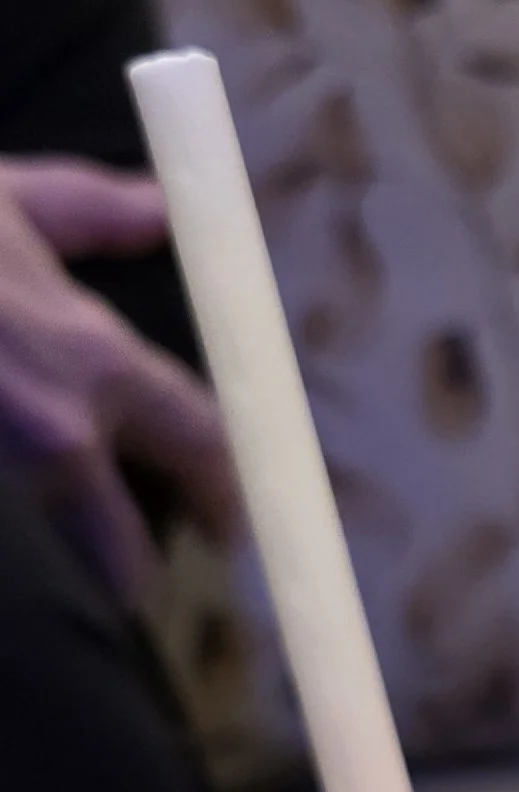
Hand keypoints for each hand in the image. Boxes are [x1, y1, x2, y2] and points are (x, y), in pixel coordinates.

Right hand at [0, 159, 235, 599]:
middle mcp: (57, 444)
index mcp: (93, 365)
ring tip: (52, 589)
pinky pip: (7, 581)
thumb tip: (161, 209)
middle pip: (123, 563)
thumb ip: (88, 210)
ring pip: (56, 589)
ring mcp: (5, 501)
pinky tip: (9, 580)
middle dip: (128, 585)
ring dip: (59, 595)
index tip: (222, 522)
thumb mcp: (1, 196)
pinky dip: (14, 584)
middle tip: (124, 587)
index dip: (221, 494)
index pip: (201, 450)